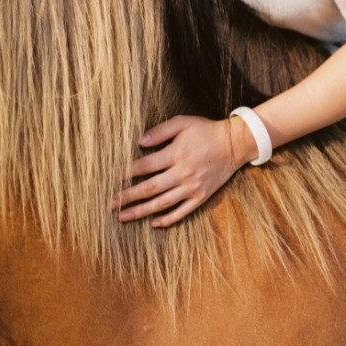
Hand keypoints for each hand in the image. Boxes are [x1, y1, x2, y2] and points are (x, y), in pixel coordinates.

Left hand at [112, 115, 243, 227]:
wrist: (234, 145)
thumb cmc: (205, 130)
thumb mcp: (182, 123)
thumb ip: (160, 131)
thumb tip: (139, 142)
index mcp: (176, 154)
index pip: (145, 166)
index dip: (127, 172)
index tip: (112, 178)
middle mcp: (183, 173)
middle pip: (150, 188)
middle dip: (128, 196)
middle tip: (111, 203)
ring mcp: (192, 187)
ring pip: (162, 203)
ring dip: (141, 211)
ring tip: (124, 216)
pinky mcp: (201, 197)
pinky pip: (182, 212)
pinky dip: (168, 219)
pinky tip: (153, 223)